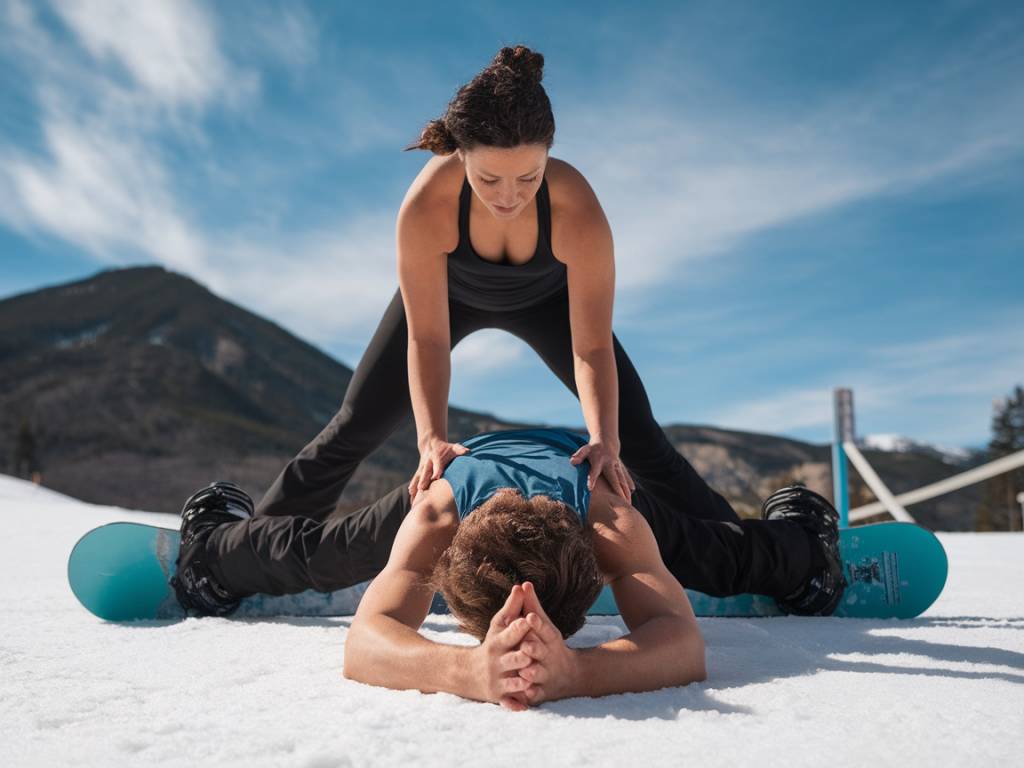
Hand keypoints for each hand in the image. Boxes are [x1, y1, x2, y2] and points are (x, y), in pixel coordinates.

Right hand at [409, 438, 469, 501]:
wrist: (432, 444)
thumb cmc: (446, 449)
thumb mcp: (454, 447)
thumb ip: (460, 449)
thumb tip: (467, 451)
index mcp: (436, 457)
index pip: (437, 464)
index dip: (436, 470)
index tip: (435, 477)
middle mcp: (428, 462)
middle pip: (425, 472)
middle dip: (423, 480)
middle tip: (421, 488)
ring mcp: (422, 467)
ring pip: (418, 477)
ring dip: (415, 485)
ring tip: (412, 493)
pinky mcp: (419, 472)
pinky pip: (415, 480)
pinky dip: (413, 488)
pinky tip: (411, 496)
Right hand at [468, 584, 539, 710]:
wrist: (467, 673)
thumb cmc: (492, 644)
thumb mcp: (499, 625)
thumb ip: (512, 607)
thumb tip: (521, 585)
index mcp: (498, 643)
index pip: (510, 634)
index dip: (519, 628)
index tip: (528, 620)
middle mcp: (497, 662)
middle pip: (512, 659)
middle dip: (521, 657)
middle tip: (532, 653)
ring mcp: (498, 681)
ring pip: (512, 683)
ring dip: (521, 682)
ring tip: (531, 680)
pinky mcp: (499, 696)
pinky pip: (508, 702)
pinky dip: (515, 705)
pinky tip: (525, 706)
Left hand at [512, 581, 580, 704]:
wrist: (570, 675)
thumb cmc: (548, 643)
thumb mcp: (544, 625)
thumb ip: (532, 606)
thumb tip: (524, 583)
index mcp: (550, 638)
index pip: (545, 629)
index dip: (537, 624)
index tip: (529, 617)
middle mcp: (550, 656)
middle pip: (542, 652)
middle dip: (534, 649)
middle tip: (525, 645)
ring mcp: (547, 674)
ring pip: (539, 674)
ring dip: (532, 673)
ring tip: (525, 671)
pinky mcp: (543, 691)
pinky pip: (536, 693)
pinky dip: (531, 694)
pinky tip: (524, 694)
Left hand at [569, 441, 633, 499]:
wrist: (606, 440)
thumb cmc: (592, 449)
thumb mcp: (584, 450)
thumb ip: (579, 456)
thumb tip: (572, 461)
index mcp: (598, 460)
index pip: (594, 471)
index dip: (592, 479)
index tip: (590, 488)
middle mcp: (609, 463)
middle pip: (614, 478)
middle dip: (617, 489)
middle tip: (620, 501)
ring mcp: (616, 465)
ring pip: (622, 479)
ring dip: (625, 490)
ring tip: (628, 501)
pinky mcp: (621, 467)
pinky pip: (625, 476)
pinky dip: (629, 483)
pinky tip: (632, 491)